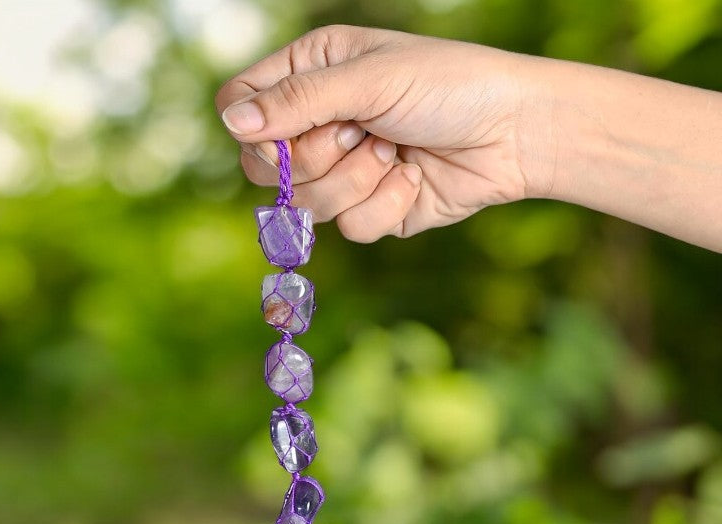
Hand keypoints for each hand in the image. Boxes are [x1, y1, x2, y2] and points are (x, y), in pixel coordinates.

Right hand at [215, 26, 535, 241]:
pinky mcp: (371, 210)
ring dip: (357, 181)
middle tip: (363, 132)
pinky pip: (351, 227)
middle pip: (265, 168)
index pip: (240, 106)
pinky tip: (413, 177)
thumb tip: (230, 122)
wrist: (514, 133)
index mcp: (312, 75)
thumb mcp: (370, 79)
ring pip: (308, 205)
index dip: (255, 130)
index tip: (289, 132)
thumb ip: (298, 101)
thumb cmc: (449, 86)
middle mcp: (320, 124)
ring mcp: (343, 171)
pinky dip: (386, 205)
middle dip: (318, 158)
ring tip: (395, 151)